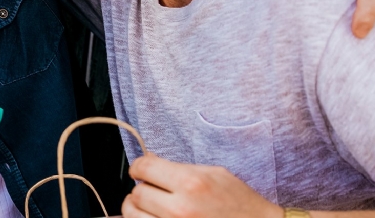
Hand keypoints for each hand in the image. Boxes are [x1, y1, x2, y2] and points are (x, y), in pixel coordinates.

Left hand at [122, 154, 280, 217]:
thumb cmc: (241, 204)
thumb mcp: (214, 174)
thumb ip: (179, 168)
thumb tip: (149, 162)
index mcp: (191, 184)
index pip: (144, 167)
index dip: (138, 166)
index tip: (140, 169)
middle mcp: (180, 208)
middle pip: (137, 192)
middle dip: (143, 188)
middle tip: (154, 189)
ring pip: (133, 214)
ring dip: (138, 208)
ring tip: (152, 206)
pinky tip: (157, 216)